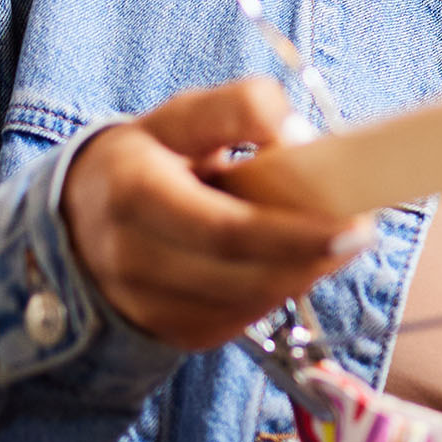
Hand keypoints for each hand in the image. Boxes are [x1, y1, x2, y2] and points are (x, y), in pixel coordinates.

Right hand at [63, 78, 375, 349]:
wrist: (80, 218)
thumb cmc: (148, 158)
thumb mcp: (181, 116)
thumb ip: (236, 109)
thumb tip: (294, 130)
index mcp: (132, 193)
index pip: (224, 229)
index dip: (293, 234)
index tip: (355, 223)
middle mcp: (130, 258)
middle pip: (241, 275)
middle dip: (311, 258)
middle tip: (360, 233)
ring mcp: (146, 305)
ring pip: (246, 304)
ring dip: (300, 276)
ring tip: (330, 241)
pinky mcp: (169, 333)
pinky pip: (239, 320)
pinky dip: (275, 293)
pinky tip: (287, 262)